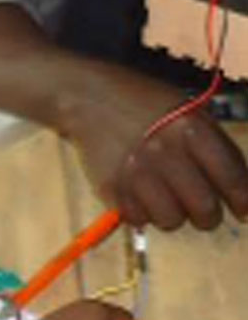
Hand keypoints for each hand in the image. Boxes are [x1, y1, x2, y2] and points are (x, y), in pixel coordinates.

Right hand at [68, 71, 247, 229]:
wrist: (87, 98)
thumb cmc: (143, 104)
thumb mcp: (185, 110)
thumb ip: (212, 145)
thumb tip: (239, 189)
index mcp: (191, 128)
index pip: (231, 177)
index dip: (243, 200)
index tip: (242, 211)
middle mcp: (165, 152)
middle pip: (204, 209)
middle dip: (208, 217)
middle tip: (202, 213)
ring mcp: (136, 172)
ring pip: (171, 221)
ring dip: (172, 215)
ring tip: (163, 199)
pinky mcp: (111, 187)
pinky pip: (138, 220)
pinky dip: (141, 213)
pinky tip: (138, 194)